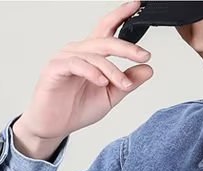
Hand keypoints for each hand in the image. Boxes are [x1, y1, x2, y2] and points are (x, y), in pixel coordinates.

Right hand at [14, 1, 152, 144]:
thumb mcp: (111, 96)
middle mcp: (78, 51)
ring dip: (113, 70)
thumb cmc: (77, 109)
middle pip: (105, 40)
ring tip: (125, 84)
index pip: (107, 29)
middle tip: (144, 56)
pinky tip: (102, 82)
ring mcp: (65, 58)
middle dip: (127, 47)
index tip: (136, 5)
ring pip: (94, 56)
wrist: (54, 126)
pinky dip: (92, 72)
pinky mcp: (55, 69)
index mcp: (92, 55)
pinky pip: (77, 65)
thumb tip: (148, 69)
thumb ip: (128, 82)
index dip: (121, 15)